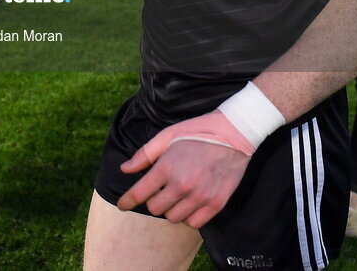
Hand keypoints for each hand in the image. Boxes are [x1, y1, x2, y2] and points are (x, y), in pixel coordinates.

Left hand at [116, 111, 251, 228]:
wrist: (234, 133)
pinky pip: (194, 223)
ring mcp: (200, 196)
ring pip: (173, 218)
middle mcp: (182, 185)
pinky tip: (190, 203)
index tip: (122, 205)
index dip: (127, 201)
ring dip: (171, 208)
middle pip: (155, 208)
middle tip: (161, 189)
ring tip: (177, 194)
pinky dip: (188, 217)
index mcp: (166, 167)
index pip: (139, 193)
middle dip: (153, 199)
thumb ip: (144, 155)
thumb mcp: (167, 136)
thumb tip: (125, 170)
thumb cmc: (197, 132)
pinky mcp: (217, 203)